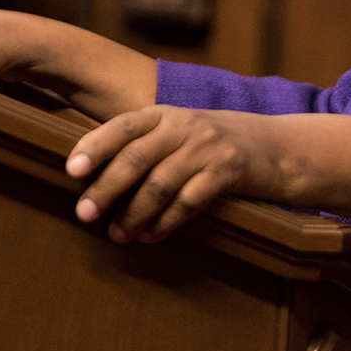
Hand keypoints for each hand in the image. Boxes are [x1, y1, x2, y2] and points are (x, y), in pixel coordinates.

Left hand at [66, 108, 350, 242]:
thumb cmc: (218, 144)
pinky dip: (166, 222)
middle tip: (84, 213)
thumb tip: (93, 171)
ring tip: (117, 234)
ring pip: (160, 183)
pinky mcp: (228, 172)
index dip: (95, 146)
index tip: (71, 170)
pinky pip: (189, 201)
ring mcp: (208, 148)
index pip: (122, 126)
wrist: (280, 148)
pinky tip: (150, 237)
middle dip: (106, 187)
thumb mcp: (183, 132)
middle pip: (136, 157)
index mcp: (167, 113)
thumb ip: (146, 143)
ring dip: (134, 213)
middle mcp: (185, 126)